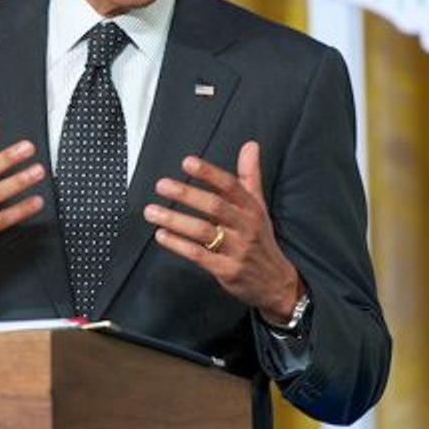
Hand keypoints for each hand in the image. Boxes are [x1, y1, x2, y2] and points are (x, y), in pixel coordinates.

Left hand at [142, 141, 301, 323]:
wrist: (276, 283)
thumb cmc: (260, 239)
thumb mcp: (259, 206)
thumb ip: (250, 175)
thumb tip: (250, 146)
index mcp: (252, 208)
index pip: (231, 186)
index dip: (209, 173)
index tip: (188, 162)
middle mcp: (245, 227)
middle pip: (215, 207)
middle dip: (187, 194)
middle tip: (162, 185)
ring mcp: (236, 250)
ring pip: (203, 231)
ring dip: (175, 220)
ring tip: (152, 211)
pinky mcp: (226, 270)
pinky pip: (199, 255)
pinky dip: (178, 245)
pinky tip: (161, 235)